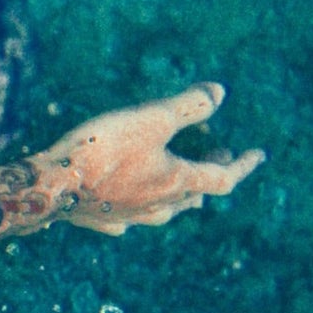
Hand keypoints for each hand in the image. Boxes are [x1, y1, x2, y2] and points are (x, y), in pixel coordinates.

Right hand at [44, 84, 260, 236]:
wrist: (54, 186)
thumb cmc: (105, 149)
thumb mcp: (151, 118)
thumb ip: (189, 106)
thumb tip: (221, 92)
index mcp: (178, 182)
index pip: (224, 177)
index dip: (243, 164)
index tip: (258, 154)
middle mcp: (160, 205)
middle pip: (195, 195)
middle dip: (209, 174)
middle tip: (216, 153)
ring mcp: (131, 217)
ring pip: (166, 210)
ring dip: (179, 194)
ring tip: (181, 182)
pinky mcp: (102, 220)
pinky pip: (128, 219)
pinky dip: (137, 207)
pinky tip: (130, 207)